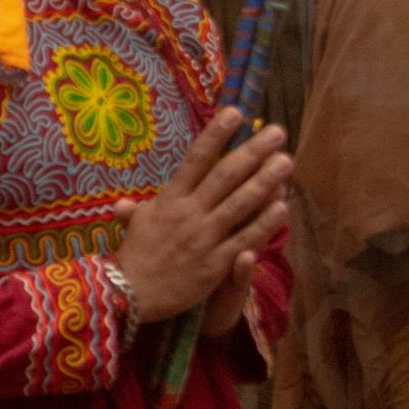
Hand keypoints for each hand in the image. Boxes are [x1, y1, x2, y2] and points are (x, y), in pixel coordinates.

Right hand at [111, 107, 290, 322]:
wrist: (131, 295)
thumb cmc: (134, 257)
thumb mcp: (133, 227)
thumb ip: (134, 212)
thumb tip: (122, 204)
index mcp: (169, 200)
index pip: (195, 160)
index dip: (215, 135)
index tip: (235, 113)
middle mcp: (189, 213)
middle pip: (225, 176)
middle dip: (252, 152)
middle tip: (276, 132)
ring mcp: (205, 237)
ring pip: (241, 203)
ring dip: (266, 180)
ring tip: (286, 160)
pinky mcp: (216, 262)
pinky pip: (245, 238)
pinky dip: (265, 222)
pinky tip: (283, 207)